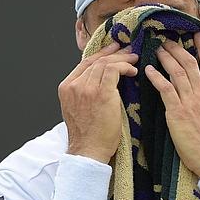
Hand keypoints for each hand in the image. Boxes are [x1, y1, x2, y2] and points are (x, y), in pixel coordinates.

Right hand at [58, 42, 137, 163]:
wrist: (88, 151)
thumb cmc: (88, 134)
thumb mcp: (78, 108)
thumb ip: (85, 91)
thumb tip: (103, 78)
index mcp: (66, 87)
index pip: (84, 63)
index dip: (101, 53)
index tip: (114, 48)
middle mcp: (74, 85)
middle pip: (96, 61)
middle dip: (114, 53)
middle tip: (128, 51)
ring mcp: (86, 89)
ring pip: (105, 63)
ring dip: (122, 60)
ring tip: (134, 60)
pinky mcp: (101, 94)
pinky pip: (114, 71)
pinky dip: (125, 67)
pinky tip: (133, 72)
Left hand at [144, 32, 199, 177]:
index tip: (198, 34)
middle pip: (190, 62)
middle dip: (178, 48)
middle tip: (167, 39)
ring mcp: (190, 102)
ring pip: (177, 71)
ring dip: (166, 57)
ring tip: (157, 48)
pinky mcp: (177, 112)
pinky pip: (166, 89)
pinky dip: (157, 77)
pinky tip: (149, 70)